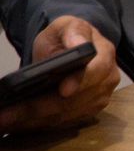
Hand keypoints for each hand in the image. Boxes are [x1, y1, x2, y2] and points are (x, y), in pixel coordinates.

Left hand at [0, 15, 118, 132]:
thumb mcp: (67, 25)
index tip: (62, 91)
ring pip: (65, 116)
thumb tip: (78, 44)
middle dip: (39, 108)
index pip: (95, 71)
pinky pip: (62, 123)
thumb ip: (73, 32)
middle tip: (7, 115)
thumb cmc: (67, 37)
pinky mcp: (88, 112)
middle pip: (74, 101)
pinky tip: (17, 124)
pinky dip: (39, 125)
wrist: (73, 48)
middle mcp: (107, 80)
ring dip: (34, 121)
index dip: (79, 82)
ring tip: (5, 121)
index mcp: (105, 55)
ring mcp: (99, 99)